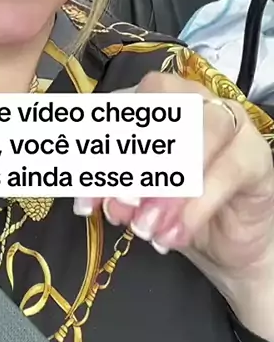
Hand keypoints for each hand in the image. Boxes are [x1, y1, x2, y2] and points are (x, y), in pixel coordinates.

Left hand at [78, 72, 273, 305]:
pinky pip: (228, 170)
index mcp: (154, 99)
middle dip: (133, 158)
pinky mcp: (256, 154)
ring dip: (167, 183)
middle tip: (119, 208)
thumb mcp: (134, 198)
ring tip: (145, 228)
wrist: (227, 243)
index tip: (85, 202)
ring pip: (200, 130)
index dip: (99, 152)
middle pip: (160, 104)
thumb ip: (111, 188)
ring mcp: (229, 121)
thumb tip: (87, 198)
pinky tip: (174, 235)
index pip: (120, 108)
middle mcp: (192, 98)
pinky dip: (196, 206)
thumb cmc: (176, 207)